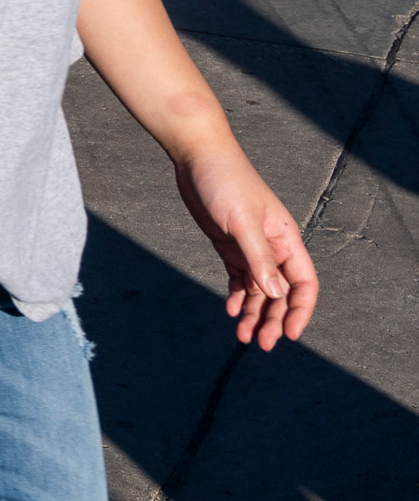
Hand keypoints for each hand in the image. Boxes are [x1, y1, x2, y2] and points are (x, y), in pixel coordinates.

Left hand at [175, 142, 316, 349]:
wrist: (197, 156)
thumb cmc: (225, 181)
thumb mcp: (242, 221)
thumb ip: (258, 257)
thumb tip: (275, 294)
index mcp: (286, 240)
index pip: (303, 283)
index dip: (299, 310)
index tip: (289, 334)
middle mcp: (272, 247)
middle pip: (280, 293)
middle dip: (273, 319)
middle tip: (260, 344)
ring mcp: (249, 247)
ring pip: (258, 290)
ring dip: (253, 313)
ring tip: (242, 336)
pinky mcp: (228, 244)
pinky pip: (238, 278)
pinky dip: (236, 296)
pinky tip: (230, 311)